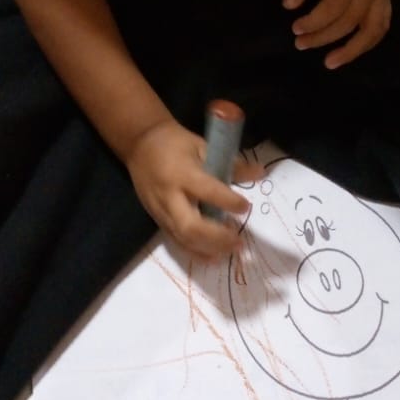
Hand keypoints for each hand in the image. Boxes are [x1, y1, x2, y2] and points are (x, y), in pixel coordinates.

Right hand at [126, 119, 261, 257]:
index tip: (246, 207)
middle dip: (217, 237)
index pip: (207, 191)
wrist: (139, 146)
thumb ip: (231, 164)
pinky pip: (176, 242)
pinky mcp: (157, 220)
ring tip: (232, 250)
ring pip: (183, 239)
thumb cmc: (174, 143)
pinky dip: (196, 252)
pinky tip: (214, 257)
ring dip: (209, 249)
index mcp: (181, 173)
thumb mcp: (203, 146)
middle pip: (191, 226)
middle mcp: (169, 196)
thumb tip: (260, 173)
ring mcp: (161, 211)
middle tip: (239, 241)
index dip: (228, 202)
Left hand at [282, 0, 391, 68]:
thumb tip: (289, 6)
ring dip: (351, 50)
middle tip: (300, 44)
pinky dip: (368, 44)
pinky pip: (382, 27)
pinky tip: (350, 53)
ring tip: (329, 63)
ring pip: (372, 30)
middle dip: (323, 37)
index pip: (333, 6)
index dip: (313, 22)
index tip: (295, 28)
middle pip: (349, 21)